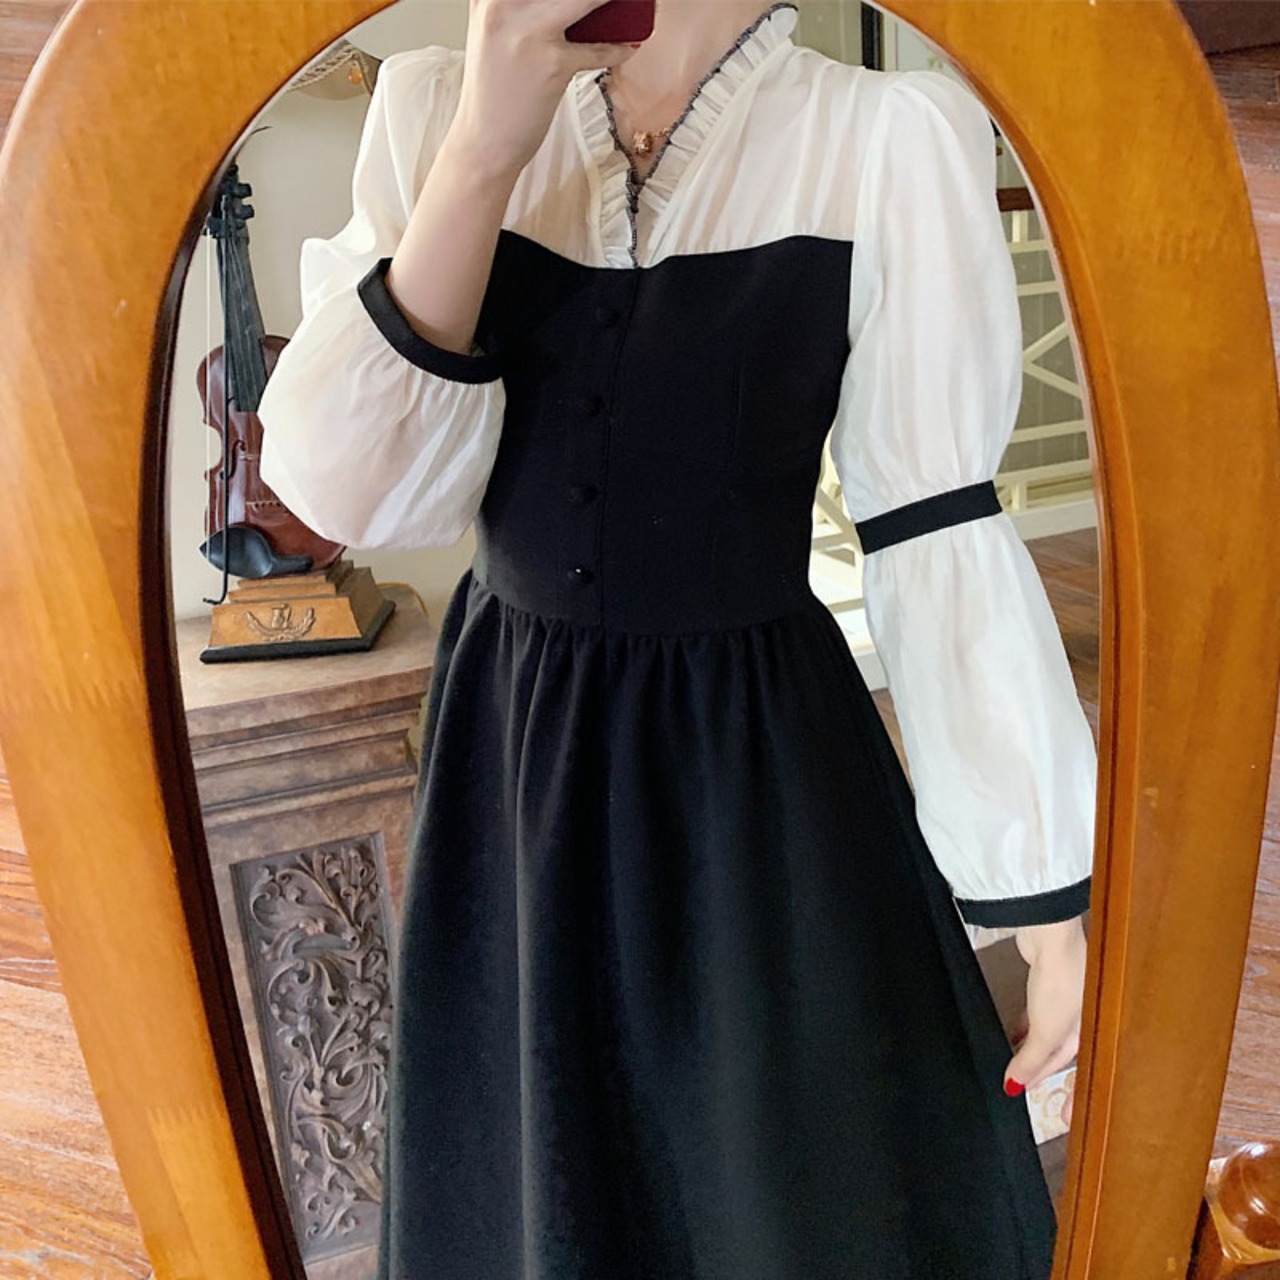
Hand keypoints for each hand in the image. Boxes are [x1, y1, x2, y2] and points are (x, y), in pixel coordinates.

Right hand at [450, 0, 643, 176]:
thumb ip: (515, 6)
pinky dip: (617, 49)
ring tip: (631, 2)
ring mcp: (528, 33)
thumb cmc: (494, 93)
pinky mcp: (552, 64)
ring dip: (612, 0)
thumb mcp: (491, 35)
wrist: (485, 144)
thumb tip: (566, 3)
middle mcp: (502, 6)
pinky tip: (628, 46)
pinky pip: (598, 49)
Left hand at [1006, 916, 1087, 1124]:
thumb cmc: (1063, 979)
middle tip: (1030, 1091)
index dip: (1073, 1097)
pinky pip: (1037, 1015)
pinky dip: (1026, 1027)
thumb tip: (1015, 1084)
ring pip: (1048, 1034)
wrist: (1051, 936)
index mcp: (1093, 1033)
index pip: (1083, 1073)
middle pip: (1062, 1054)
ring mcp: (1067, 999)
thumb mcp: (1046, 1030)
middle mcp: (1085, 1018)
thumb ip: (1030, 1059)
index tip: (1063, 1119)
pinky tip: (1013, 1034)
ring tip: (1015, 1066)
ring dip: (1032, 1050)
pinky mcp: (1048, 984)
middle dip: (1045, 1073)